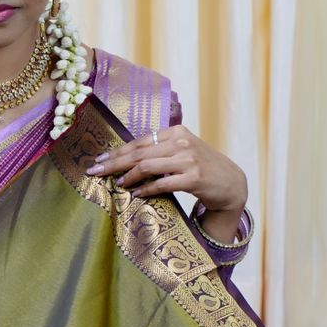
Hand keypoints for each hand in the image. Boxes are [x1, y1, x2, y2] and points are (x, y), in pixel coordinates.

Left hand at [85, 125, 246, 212]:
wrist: (231, 183)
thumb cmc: (201, 168)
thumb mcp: (182, 151)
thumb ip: (160, 150)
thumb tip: (127, 157)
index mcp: (176, 131)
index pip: (140, 141)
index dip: (118, 151)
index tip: (100, 160)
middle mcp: (181, 142)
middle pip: (139, 153)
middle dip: (114, 163)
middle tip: (95, 171)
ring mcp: (188, 160)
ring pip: (147, 166)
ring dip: (128, 176)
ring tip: (117, 184)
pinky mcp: (193, 178)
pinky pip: (162, 184)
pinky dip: (146, 190)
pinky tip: (136, 195)